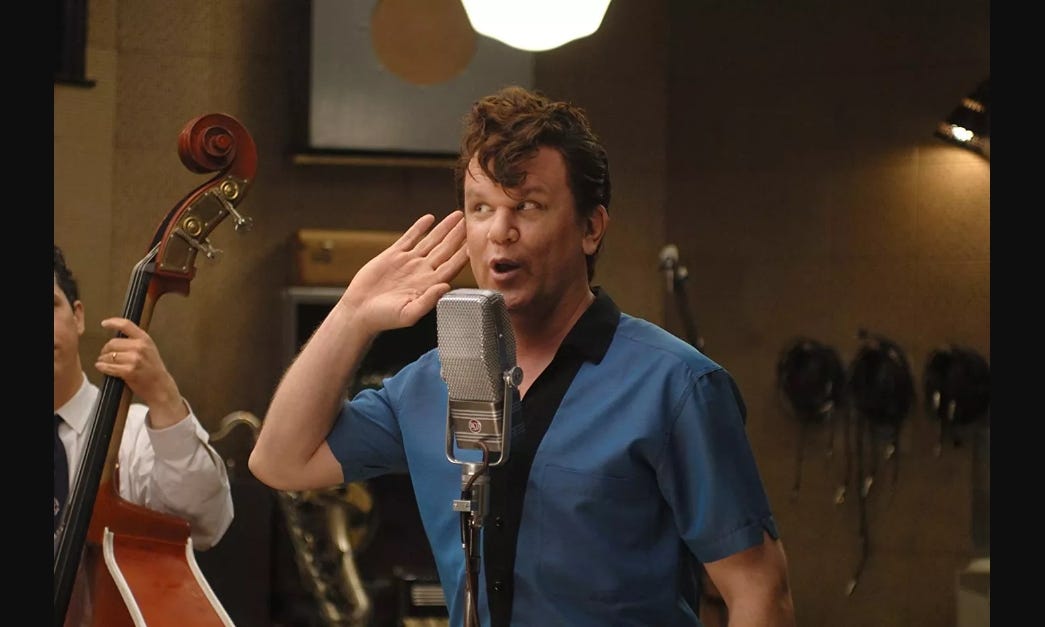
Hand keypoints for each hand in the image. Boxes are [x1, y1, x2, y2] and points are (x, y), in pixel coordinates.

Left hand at [95, 318, 187, 428]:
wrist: (160, 386)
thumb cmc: (152, 369)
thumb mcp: (149, 349)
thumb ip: (136, 341)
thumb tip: (116, 336)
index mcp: (145, 339)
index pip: (126, 325)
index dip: (113, 322)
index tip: (104, 323)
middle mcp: (140, 347)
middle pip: (112, 342)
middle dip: (105, 349)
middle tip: (105, 355)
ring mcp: (135, 359)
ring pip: (109, 355)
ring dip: (103, 359)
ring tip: (104, 362)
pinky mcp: (129, 371)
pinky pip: (109, 366)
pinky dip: (102, 367)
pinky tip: (101, 367)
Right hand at [340, 211, 467, 335]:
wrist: (359, 310)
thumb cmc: (384, 318)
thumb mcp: (408, 314)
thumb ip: (428, 301)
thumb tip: (446, 286)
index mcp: (429, 285)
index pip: (451, 267)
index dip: (463, 255)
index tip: (474, 243)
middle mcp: (422, 272)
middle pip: (445, 250)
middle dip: (457, 236)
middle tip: (470, 222)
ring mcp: (409, 262)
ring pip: (431, 241)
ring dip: (444, 229)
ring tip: (456, 216)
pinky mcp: (393, 255)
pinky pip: (409, 238)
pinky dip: (419, 228)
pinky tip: (430, 218)